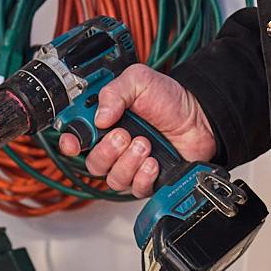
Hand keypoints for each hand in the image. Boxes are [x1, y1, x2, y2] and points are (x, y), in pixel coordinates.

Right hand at [54, 63, 218, 197]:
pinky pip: (134, 188)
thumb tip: (98, 117)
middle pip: (92, 163)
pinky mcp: (147, 180)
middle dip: (106, 151)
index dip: (70, 143)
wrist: (201, 118)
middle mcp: (114, 146)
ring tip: (145, 144)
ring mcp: (130, 164)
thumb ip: (114, 92)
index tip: (74, 142)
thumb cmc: (170, 100)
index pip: (76, 138)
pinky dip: (143, 176)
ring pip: (112, 178)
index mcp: (105, 122)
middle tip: (124, 135)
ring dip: (127, 162)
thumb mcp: (139, 81)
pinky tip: (154, 162)